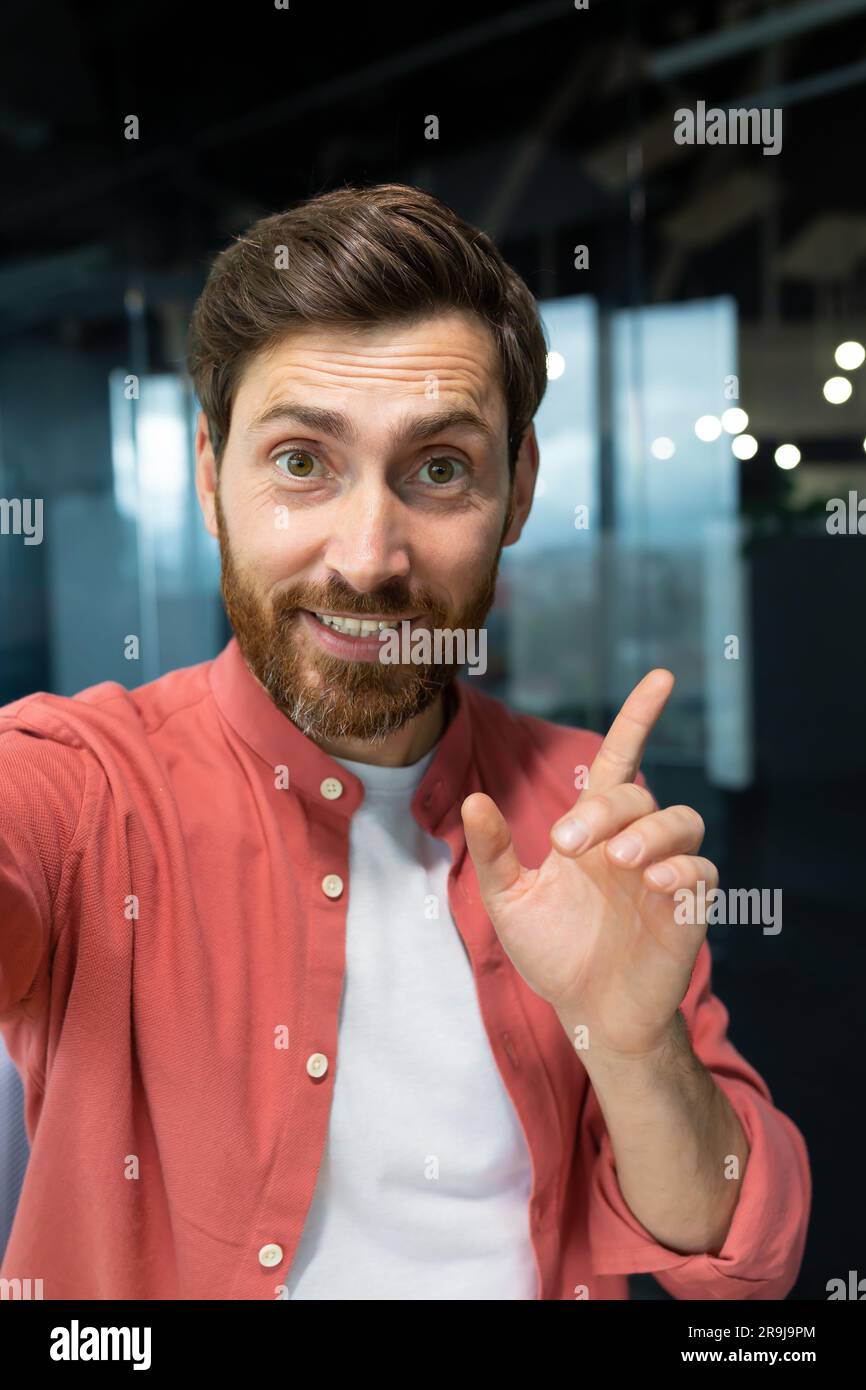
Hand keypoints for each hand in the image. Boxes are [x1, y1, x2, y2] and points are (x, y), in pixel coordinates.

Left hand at [460, 669, 713, 1059]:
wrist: (586, 1014)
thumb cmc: (553, 951)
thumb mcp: (509, 900)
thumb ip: (493, 851)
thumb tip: (473, 801)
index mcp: (596, 830)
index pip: (620, 760)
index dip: (639, 719)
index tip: (661, 678)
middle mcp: (634, 843)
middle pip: (636, 795)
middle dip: (603, 811)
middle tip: (565, 846)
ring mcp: (665, 875)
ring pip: (684, 822)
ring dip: (650, 832)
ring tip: (617, 863)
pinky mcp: (687, 912)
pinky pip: (702, 873)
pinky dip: (681, 871)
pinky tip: (651, 886)